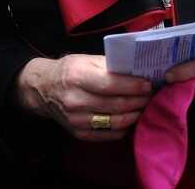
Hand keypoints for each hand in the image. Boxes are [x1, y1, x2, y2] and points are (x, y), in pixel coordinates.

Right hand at [15, 54, 151, 141]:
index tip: (148, 84)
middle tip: (151, 96)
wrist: (43, 89)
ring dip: (134, 115)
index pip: (110, 84)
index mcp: (77, 77)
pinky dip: (124, 127)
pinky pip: (109, 134)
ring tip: (143, 107)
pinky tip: (130, 118)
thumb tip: (136, 71)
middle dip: (138, 101)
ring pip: (115, 122)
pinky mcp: (79, 133)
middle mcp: (75, 100)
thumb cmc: (69, 70)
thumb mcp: (85, 59)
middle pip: (116, 104)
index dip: (133, 86)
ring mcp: (76, 120)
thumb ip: (109, 65)